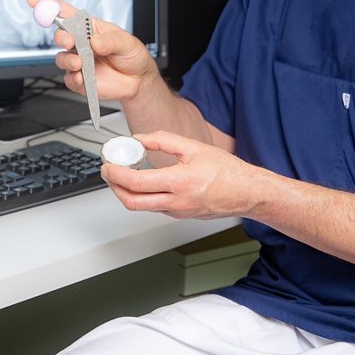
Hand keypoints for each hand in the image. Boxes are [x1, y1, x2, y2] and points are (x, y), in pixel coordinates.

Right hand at [28, 0, 158, 102]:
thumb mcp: (126, 42)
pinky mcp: (79, 80)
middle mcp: (80, 43)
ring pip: (61, 58)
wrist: (138, 81)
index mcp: (89, 27)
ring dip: (67, 60)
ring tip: (79, 63)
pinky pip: (69, 79)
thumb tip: (95, 42)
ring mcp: (78, 61)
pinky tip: (81, 77)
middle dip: (61, 36)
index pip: (65, 13)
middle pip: (61, 35)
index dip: (48, 4)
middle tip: (69, 41)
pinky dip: (73, 78)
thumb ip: (111, 41)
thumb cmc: (131, 55)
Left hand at [100, 130, 264, 219]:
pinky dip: (143, 196)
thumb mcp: (193, 147)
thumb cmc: (226, 171)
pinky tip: (144, 183)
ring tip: (124, 175)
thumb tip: (139, 139)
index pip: (136, 183)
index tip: (108, 165)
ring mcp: (177, 212)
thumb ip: (162, 140)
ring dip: (127, 193)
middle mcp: (176, 202)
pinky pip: (155, 208)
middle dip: (114, 188)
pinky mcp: (180, 216)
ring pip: (142, 207)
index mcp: (178, 183)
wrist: (246, 192)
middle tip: (109, 173)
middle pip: (132, 202)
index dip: (116, 175)